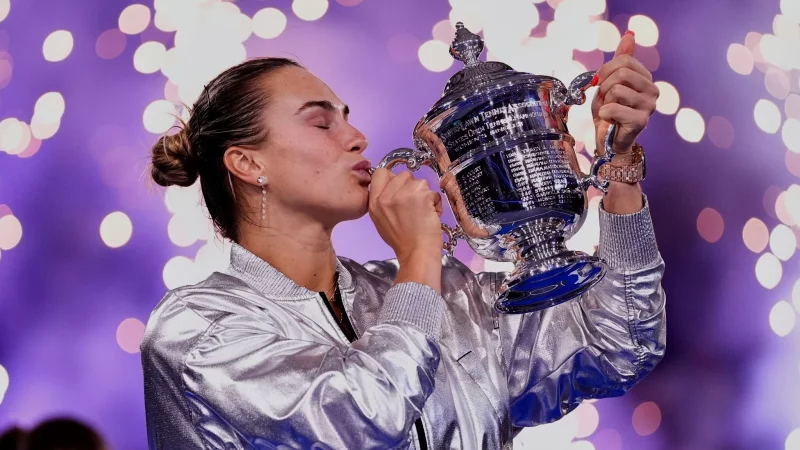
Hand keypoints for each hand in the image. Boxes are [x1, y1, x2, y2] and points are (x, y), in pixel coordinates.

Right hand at [368, 168, 443, 262]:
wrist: (417, 253)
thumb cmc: (403, 241)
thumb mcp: (381, 220)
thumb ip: (383, 201)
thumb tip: (393, 187)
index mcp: (374, 202)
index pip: (380, 173)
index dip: (393, 178)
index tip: (400, 190)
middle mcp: (385, 196)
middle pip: (402, 175)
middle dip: (411, 187)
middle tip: (414, 205)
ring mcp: (403, 194)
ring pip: (419, 181)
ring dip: (424, 195)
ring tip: (423, 212)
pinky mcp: (420, 195)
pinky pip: (432, 191)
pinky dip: (435, 202)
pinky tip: (431, 214)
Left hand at [592, 31, 658, 154]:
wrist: (607, 140)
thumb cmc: (609, 110)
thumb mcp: (611, 81)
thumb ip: (621, 59)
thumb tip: (630, 34)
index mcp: (646, 78)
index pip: (624, 60)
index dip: (605, 70)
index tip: (600, 82)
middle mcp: (653, 90)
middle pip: (621, 73)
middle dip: (604, 86)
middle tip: (604, 99)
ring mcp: (649, 106)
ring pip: (616, 90)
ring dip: (604, 101)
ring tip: (609, 110)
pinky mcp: (641, 121)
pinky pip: (613, 108)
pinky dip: (604, 114)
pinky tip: (609, 120)